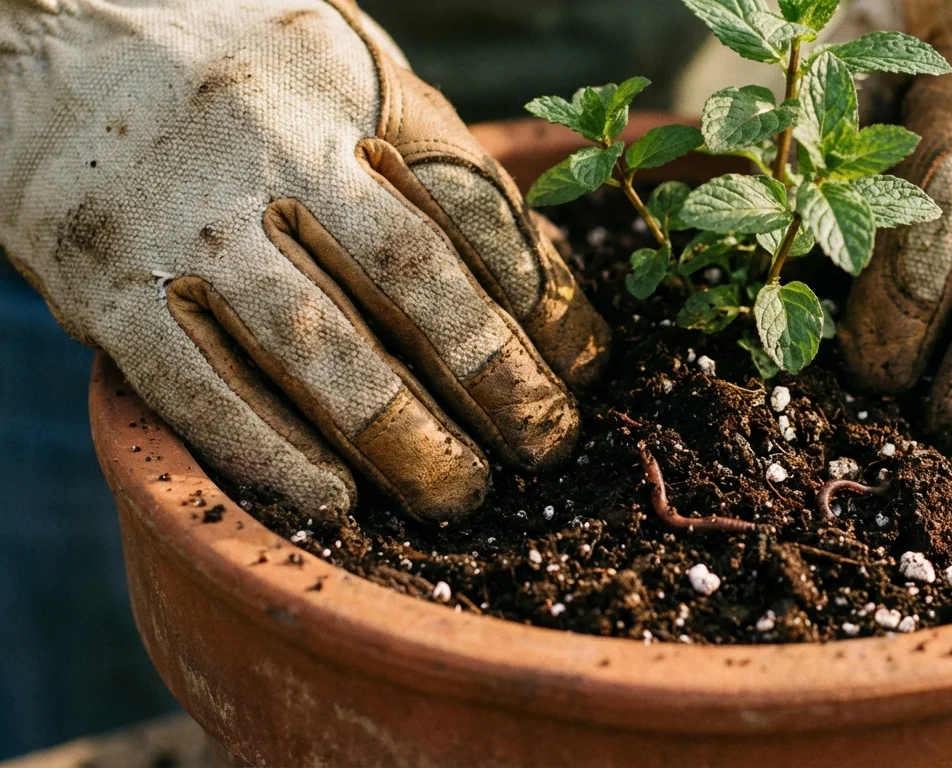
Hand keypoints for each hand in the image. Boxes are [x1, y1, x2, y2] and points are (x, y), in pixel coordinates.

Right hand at [0, 0, 609, 522]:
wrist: (39, 25)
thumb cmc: (227, 59)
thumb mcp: (341, 65)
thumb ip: (426, 154)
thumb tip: (531, 273)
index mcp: (345, 84)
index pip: (469, 200)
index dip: (538, 291)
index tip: (581, 360)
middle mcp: (272, 146)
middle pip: (410, 274)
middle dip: (493, 373)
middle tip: (546, 442)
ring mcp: (187, 219)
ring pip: (314, 342)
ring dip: (399, 431)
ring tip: (461, 490)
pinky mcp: (106, 282)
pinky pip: (195, 383)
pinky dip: (269, 451)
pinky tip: (333, 500)